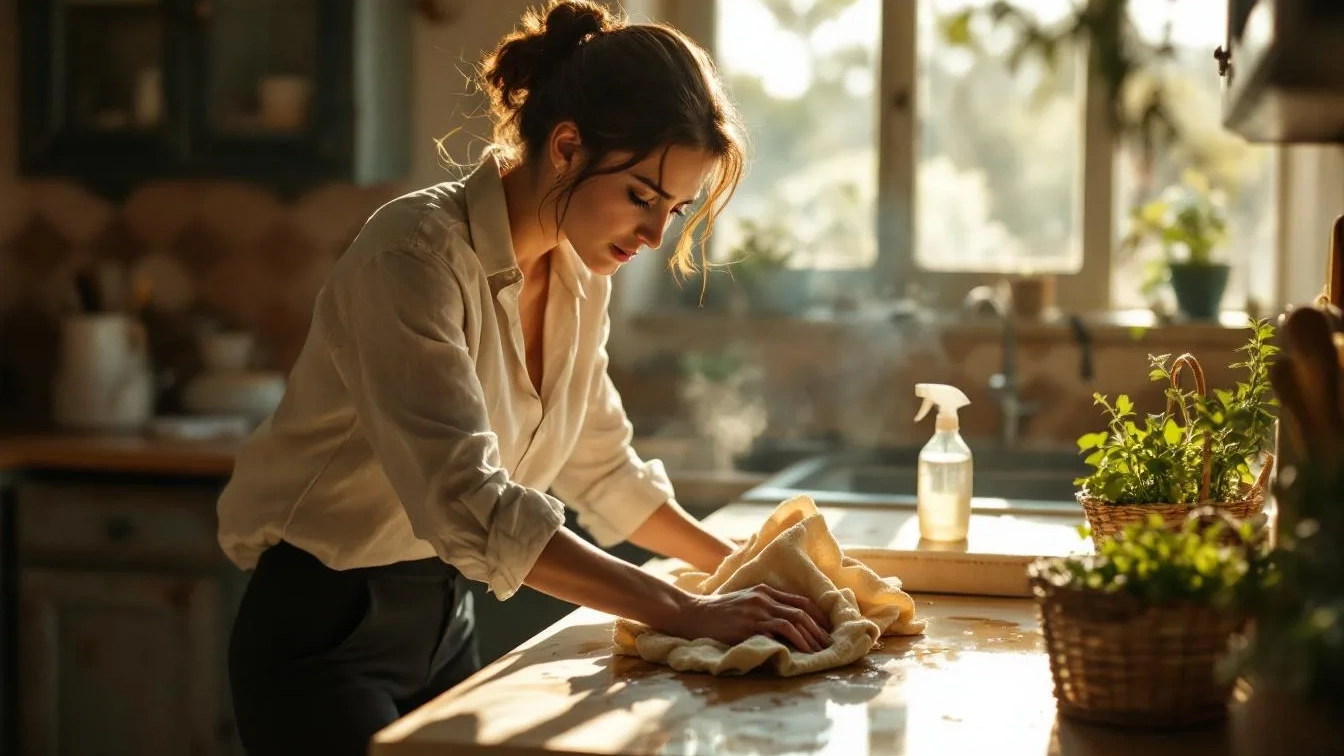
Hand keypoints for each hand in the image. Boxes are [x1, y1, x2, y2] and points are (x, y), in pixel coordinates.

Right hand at [665, 584, 831, 652]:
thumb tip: (785, 622)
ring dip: (812, 637)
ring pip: (795, 621)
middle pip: (802, 611)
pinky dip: (797, 641)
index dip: (818, 615)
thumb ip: (763, 605)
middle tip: (829, 643)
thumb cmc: (718, 612)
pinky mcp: (751, 625)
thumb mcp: (744, 601)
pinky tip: (803, 652)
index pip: (800, 600)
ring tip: (820, 650)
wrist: (693, 613)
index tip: (827, 629)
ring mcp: (758, 611)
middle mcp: (764, 598)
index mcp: (765, 590)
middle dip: (819, 629)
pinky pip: (781, 631)